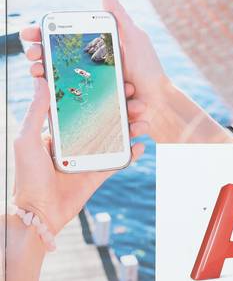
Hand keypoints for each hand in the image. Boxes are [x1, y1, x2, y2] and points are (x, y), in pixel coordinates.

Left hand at [12, 78, 145, 234]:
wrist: (38, 214)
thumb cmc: (28, 177)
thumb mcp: (27, 140)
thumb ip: (36, 112)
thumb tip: (40, 80)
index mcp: (60, 130)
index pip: (85, 107)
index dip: (102, 95)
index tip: (117, 84)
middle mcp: (77, 141)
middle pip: (105, 120)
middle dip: (123, 110)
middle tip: (137, 102)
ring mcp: (90, 157)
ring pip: (116, 138)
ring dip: (132, 129)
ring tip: (144, 123)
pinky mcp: (99, 173)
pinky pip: (119, 161)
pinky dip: (132, 153)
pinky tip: (141, 145)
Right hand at [20, 0, 167, 141]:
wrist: (159, 102)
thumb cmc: (149, 69)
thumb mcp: (134, 39)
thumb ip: (118, 17)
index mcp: (95, 52)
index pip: (62, 42)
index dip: (43, 37)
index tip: (29, 34)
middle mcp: (90, 70)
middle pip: (55, 64)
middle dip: (39, 61)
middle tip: (33, 62)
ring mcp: (91, 90)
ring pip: (61, 87)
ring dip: (50, 83)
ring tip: (44, 77)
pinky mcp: (94, 108)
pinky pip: (78, 107)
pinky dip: (72, 103)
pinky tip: (69, 98)